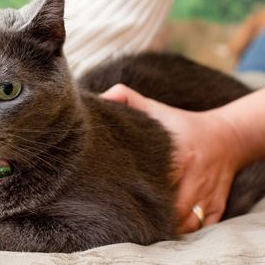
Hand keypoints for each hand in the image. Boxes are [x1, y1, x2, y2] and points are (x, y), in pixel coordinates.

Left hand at [101, 84, 243, 232]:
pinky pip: (197, 230)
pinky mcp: (216, 209)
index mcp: (179, 157)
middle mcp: (195, 179)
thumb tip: (104, 98)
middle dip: (147, 216)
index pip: (155, 182)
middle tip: (124, 215)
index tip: (115, 194)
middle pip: (169, 210)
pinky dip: (181, 232)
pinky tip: (164, 228)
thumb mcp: (156, 108)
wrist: (227, 137)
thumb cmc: (182, 124)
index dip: (134, 192)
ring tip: (141, 224)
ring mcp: (207, 197)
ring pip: (183, 224)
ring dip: (163, 227)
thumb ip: (128, 99)